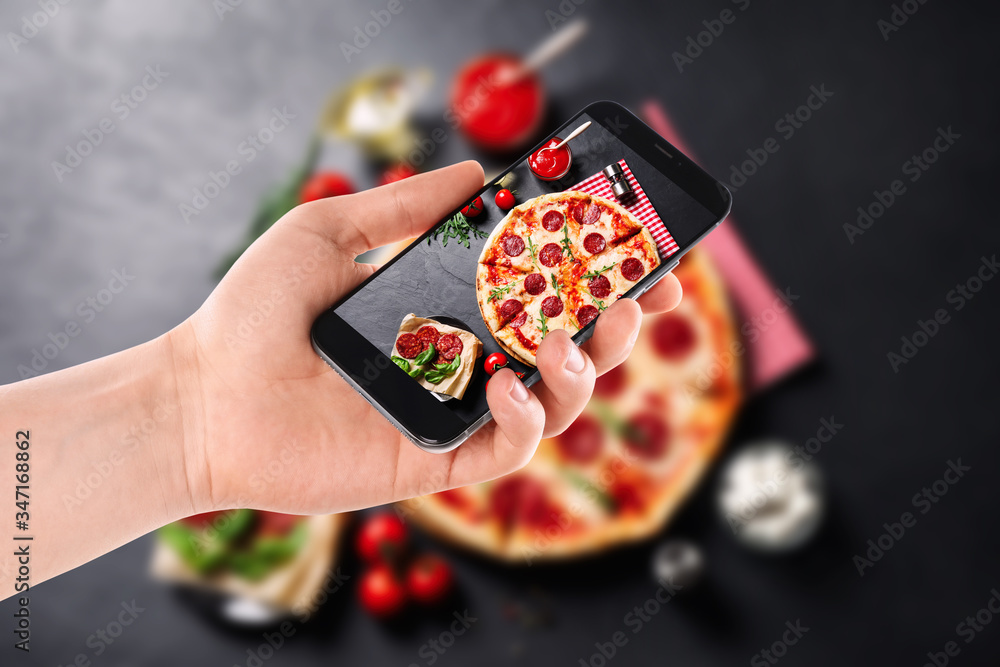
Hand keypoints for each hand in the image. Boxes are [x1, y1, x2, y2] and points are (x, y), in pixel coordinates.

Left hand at [171, 161, 682, 515]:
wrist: (204, 395)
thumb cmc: (253, 315)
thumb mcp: (327, 234)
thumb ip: (403, 208)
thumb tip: (476, 173)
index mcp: (445, 313)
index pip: (537, 294)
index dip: (593, 276)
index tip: (636, 252)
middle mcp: (460, 364)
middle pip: (564, 348)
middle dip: (616, 322)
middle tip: (643, 293)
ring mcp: (453, 414)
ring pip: (553, 402)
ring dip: (582, 368)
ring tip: (573, 334)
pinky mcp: (436, 460)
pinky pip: (508, 450)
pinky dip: (527, 419)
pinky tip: (512, 383)